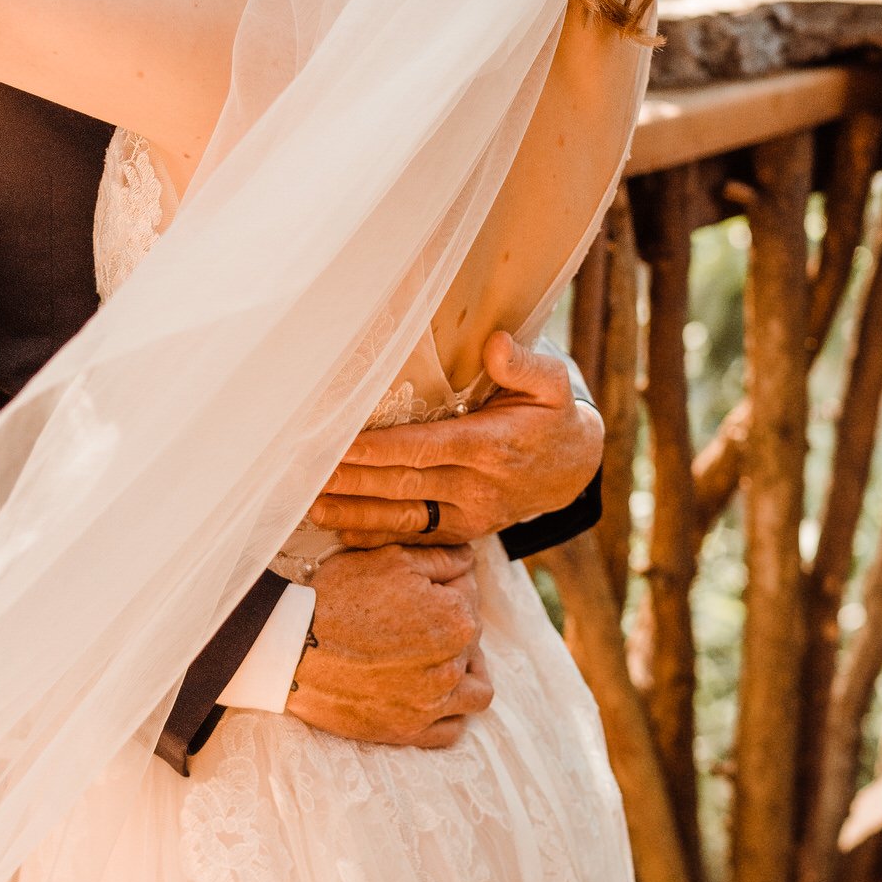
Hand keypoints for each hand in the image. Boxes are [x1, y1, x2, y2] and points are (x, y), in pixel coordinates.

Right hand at [285, 544, 490, 749]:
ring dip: (467, 672)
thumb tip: (469, 560)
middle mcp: (453, 665)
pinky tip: (432, 696)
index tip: (424, 585)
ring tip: (441, 660)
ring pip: (476, 691)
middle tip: (417, 615)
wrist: (290, 649)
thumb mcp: (390, 559)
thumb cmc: (336, 598)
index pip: (470, 593)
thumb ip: (441, 559)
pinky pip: (451, 730)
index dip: (447, 582)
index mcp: (456, 619)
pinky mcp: (409, 731)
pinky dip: (449, 713)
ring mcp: (432, 704)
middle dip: (452, 622)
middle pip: (472, 639)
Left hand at [309, 332, 603, 545]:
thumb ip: (525, 365)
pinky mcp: (461, 532)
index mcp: (490, 446)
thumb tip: (494, 344)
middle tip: (307, 470)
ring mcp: (468, 515)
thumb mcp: (554, 385)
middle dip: (352, 479)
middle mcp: (477, 487)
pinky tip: (340, 528)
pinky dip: (375, 536)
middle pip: (403, 484)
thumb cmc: (552, 416)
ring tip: (312, 503)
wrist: (574, 470)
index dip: (379, 448)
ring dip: (355, 512)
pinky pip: (414, 536)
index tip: (339, 443)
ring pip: (403, 516)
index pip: (424, 448)